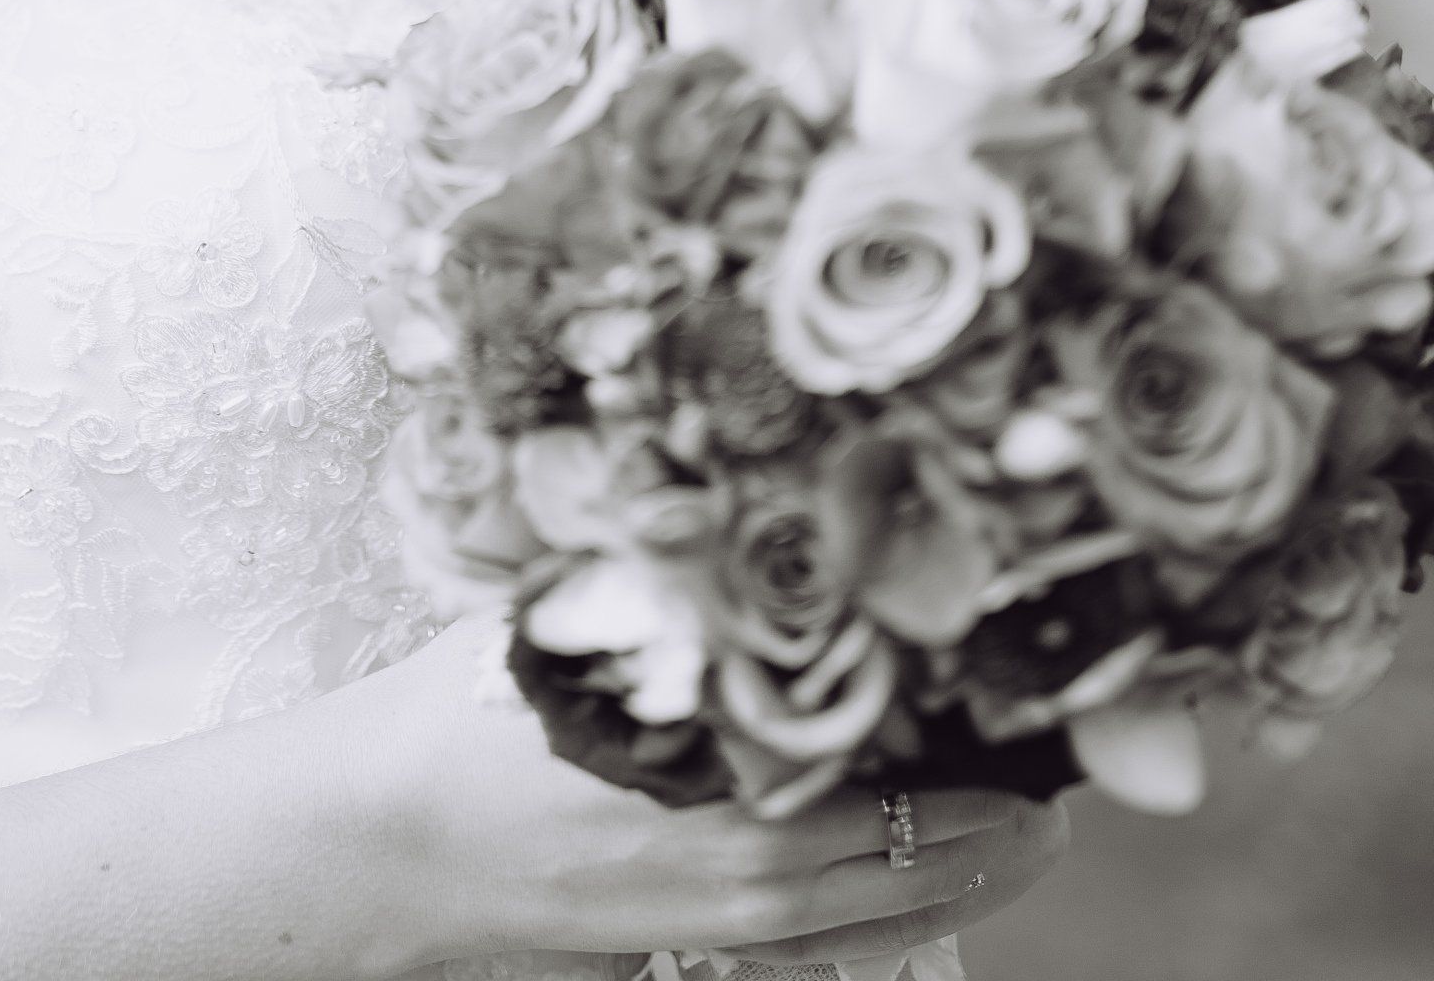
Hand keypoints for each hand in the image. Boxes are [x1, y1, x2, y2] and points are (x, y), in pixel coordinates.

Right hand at [335, 617, 1069, 969]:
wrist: (387, 838)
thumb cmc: (475, 715)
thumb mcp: (586, 626)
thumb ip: (688, 591)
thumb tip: (784, 519)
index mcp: (738, 789)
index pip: (912, 768)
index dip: (998, 737)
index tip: (1059, 702)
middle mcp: (755, 876)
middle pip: (929, 855)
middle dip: (1010, 813)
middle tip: (1070, 765)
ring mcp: (728, 930)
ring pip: (894, 913)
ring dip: (969, 867)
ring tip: (1029, 820)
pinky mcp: (695, 954)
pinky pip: (833, 946)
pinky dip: (896, 907)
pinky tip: (926, 872)